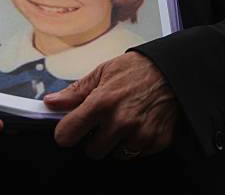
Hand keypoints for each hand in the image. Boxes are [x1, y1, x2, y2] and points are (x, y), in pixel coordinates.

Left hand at [44, 51, 177, 159]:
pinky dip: (137, 142)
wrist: (173, 70)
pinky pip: (137, 153)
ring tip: (127, 120)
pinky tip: (142, 122)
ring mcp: (139, 134)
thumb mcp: (103, 72)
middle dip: (95, 139)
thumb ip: (75, 91)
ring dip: (118, 142)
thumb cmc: (137, 69)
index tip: (72, 127)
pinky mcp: (156, 141)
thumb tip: (51, 103)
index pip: (66, 135)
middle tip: (106, 122)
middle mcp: (120, 121)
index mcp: (101, 102)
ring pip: (116, 155)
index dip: (67, 131)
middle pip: (91, 152)